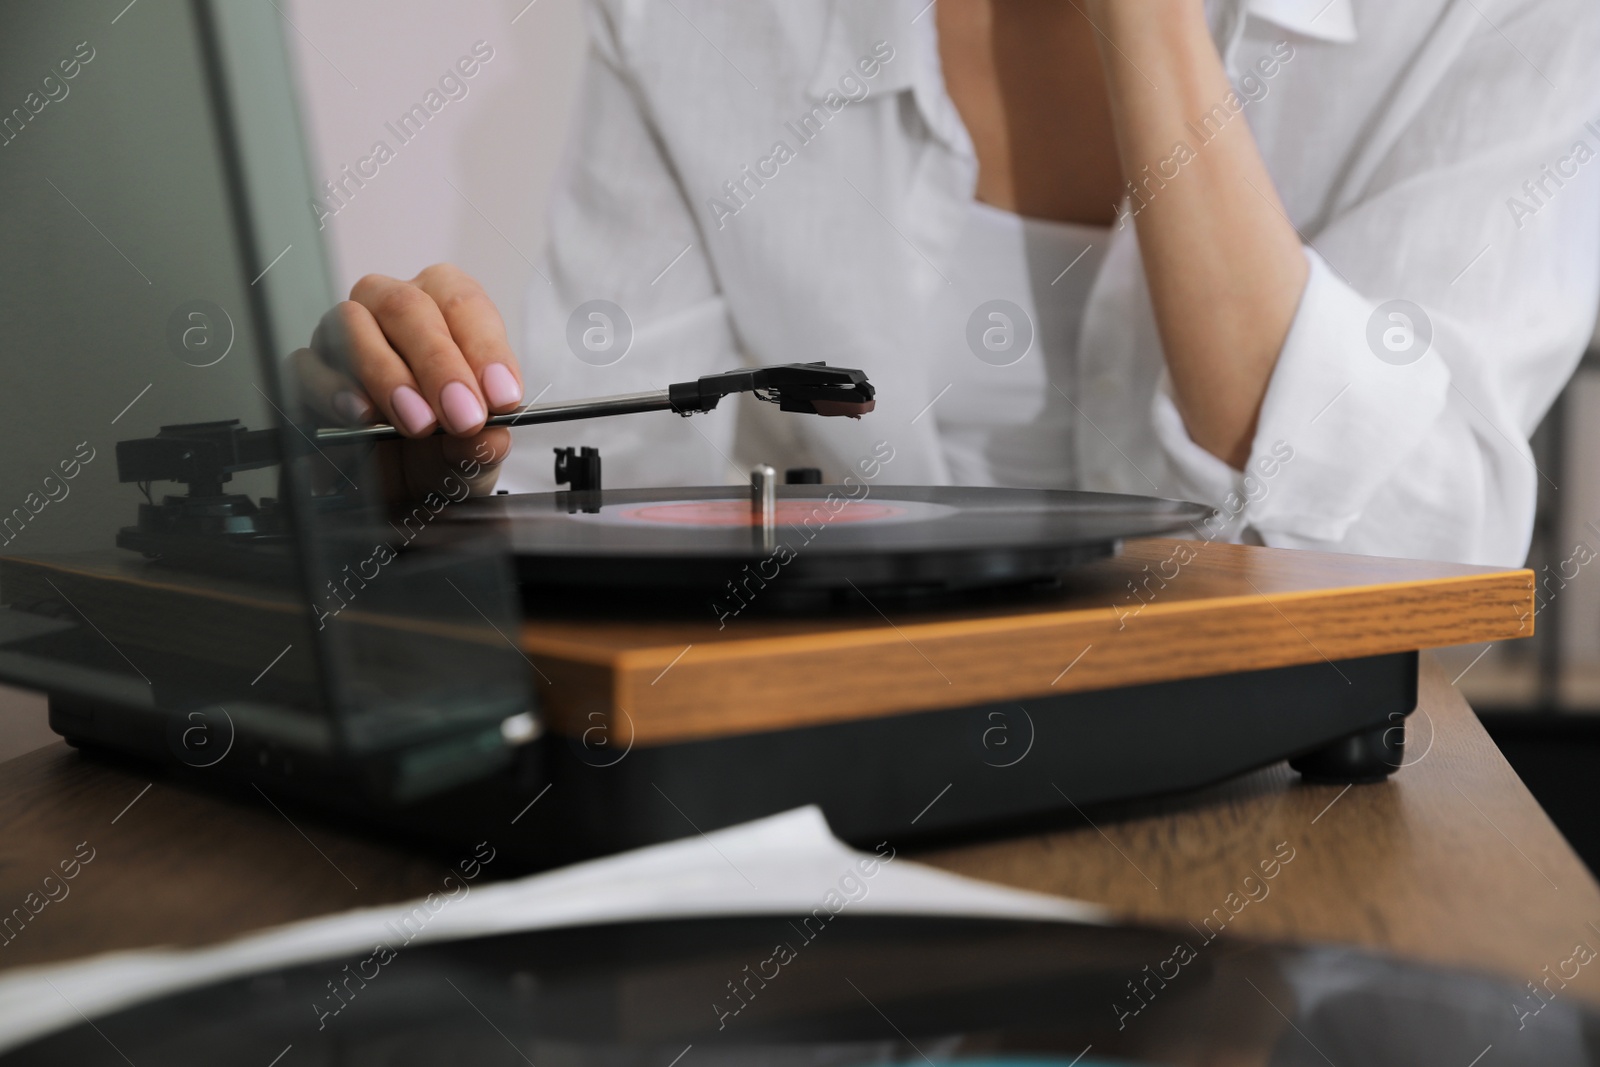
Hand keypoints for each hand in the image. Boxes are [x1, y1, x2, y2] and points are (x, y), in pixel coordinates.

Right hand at [290, 263, 524, 497]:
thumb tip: (490, 435)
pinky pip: (307, 365)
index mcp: (445, 309)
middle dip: (438, 364)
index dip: (485, 349)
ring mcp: (344, 336)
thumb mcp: (475, 454)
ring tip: (416, 423)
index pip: (463, 303)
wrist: (399, 493)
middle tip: (461, 417)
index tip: (501, 397)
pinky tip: (360, 416)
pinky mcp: (309, 370)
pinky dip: (333, 390)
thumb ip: (485, 442)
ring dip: (386, 374)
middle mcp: (391, 309)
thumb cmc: (442, 452)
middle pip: (405, 306)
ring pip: (351, 323)